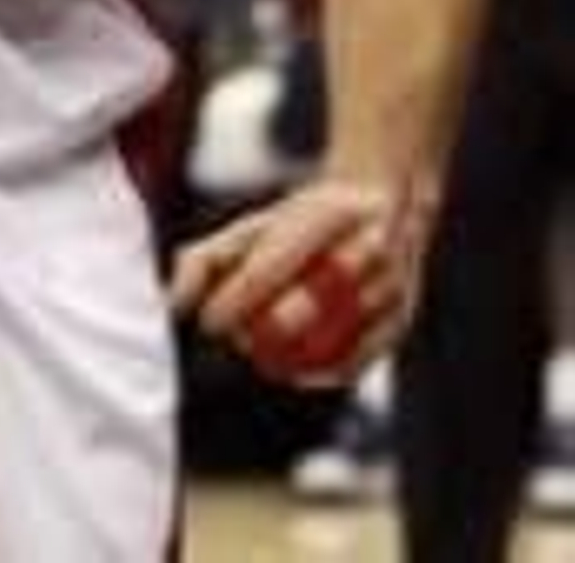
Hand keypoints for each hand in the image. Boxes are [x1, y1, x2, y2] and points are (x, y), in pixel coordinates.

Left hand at [171, 175, 431, 385]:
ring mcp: (393, 283)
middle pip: (313, 299)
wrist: (381, 205)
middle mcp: (369, 244)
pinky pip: (360, 359)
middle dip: (267, 327)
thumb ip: (207, 258)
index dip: (237, 298)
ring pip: (339, 332)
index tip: (210, 322)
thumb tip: (175, 303)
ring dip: (293, 354)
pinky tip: (292, 372)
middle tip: (238, 340)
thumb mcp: (255, 226)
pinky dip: (322, 372)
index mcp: (331, 211)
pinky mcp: (403, 319)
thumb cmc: (302, 222)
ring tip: (261, 356)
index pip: (276, 262)